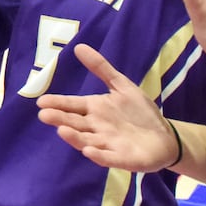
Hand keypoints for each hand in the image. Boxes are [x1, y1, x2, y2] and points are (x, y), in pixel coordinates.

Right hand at [37, 43, 179, 171]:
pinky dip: (98, 155)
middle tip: (44, 115)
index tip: (41, 101)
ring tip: (61, 130)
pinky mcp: (122, 158)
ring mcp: (107, 144)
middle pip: (74, 123)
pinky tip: (89, 151)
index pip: (72, 105)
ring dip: (74, 137)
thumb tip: (78, 47)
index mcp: (94, 109)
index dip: (57, 103)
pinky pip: (108, 158)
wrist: (165, 136)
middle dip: (59, 119)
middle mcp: (96, 127)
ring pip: (86, 140)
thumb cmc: (139, 112)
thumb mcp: (122, 86)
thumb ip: (101, 68)